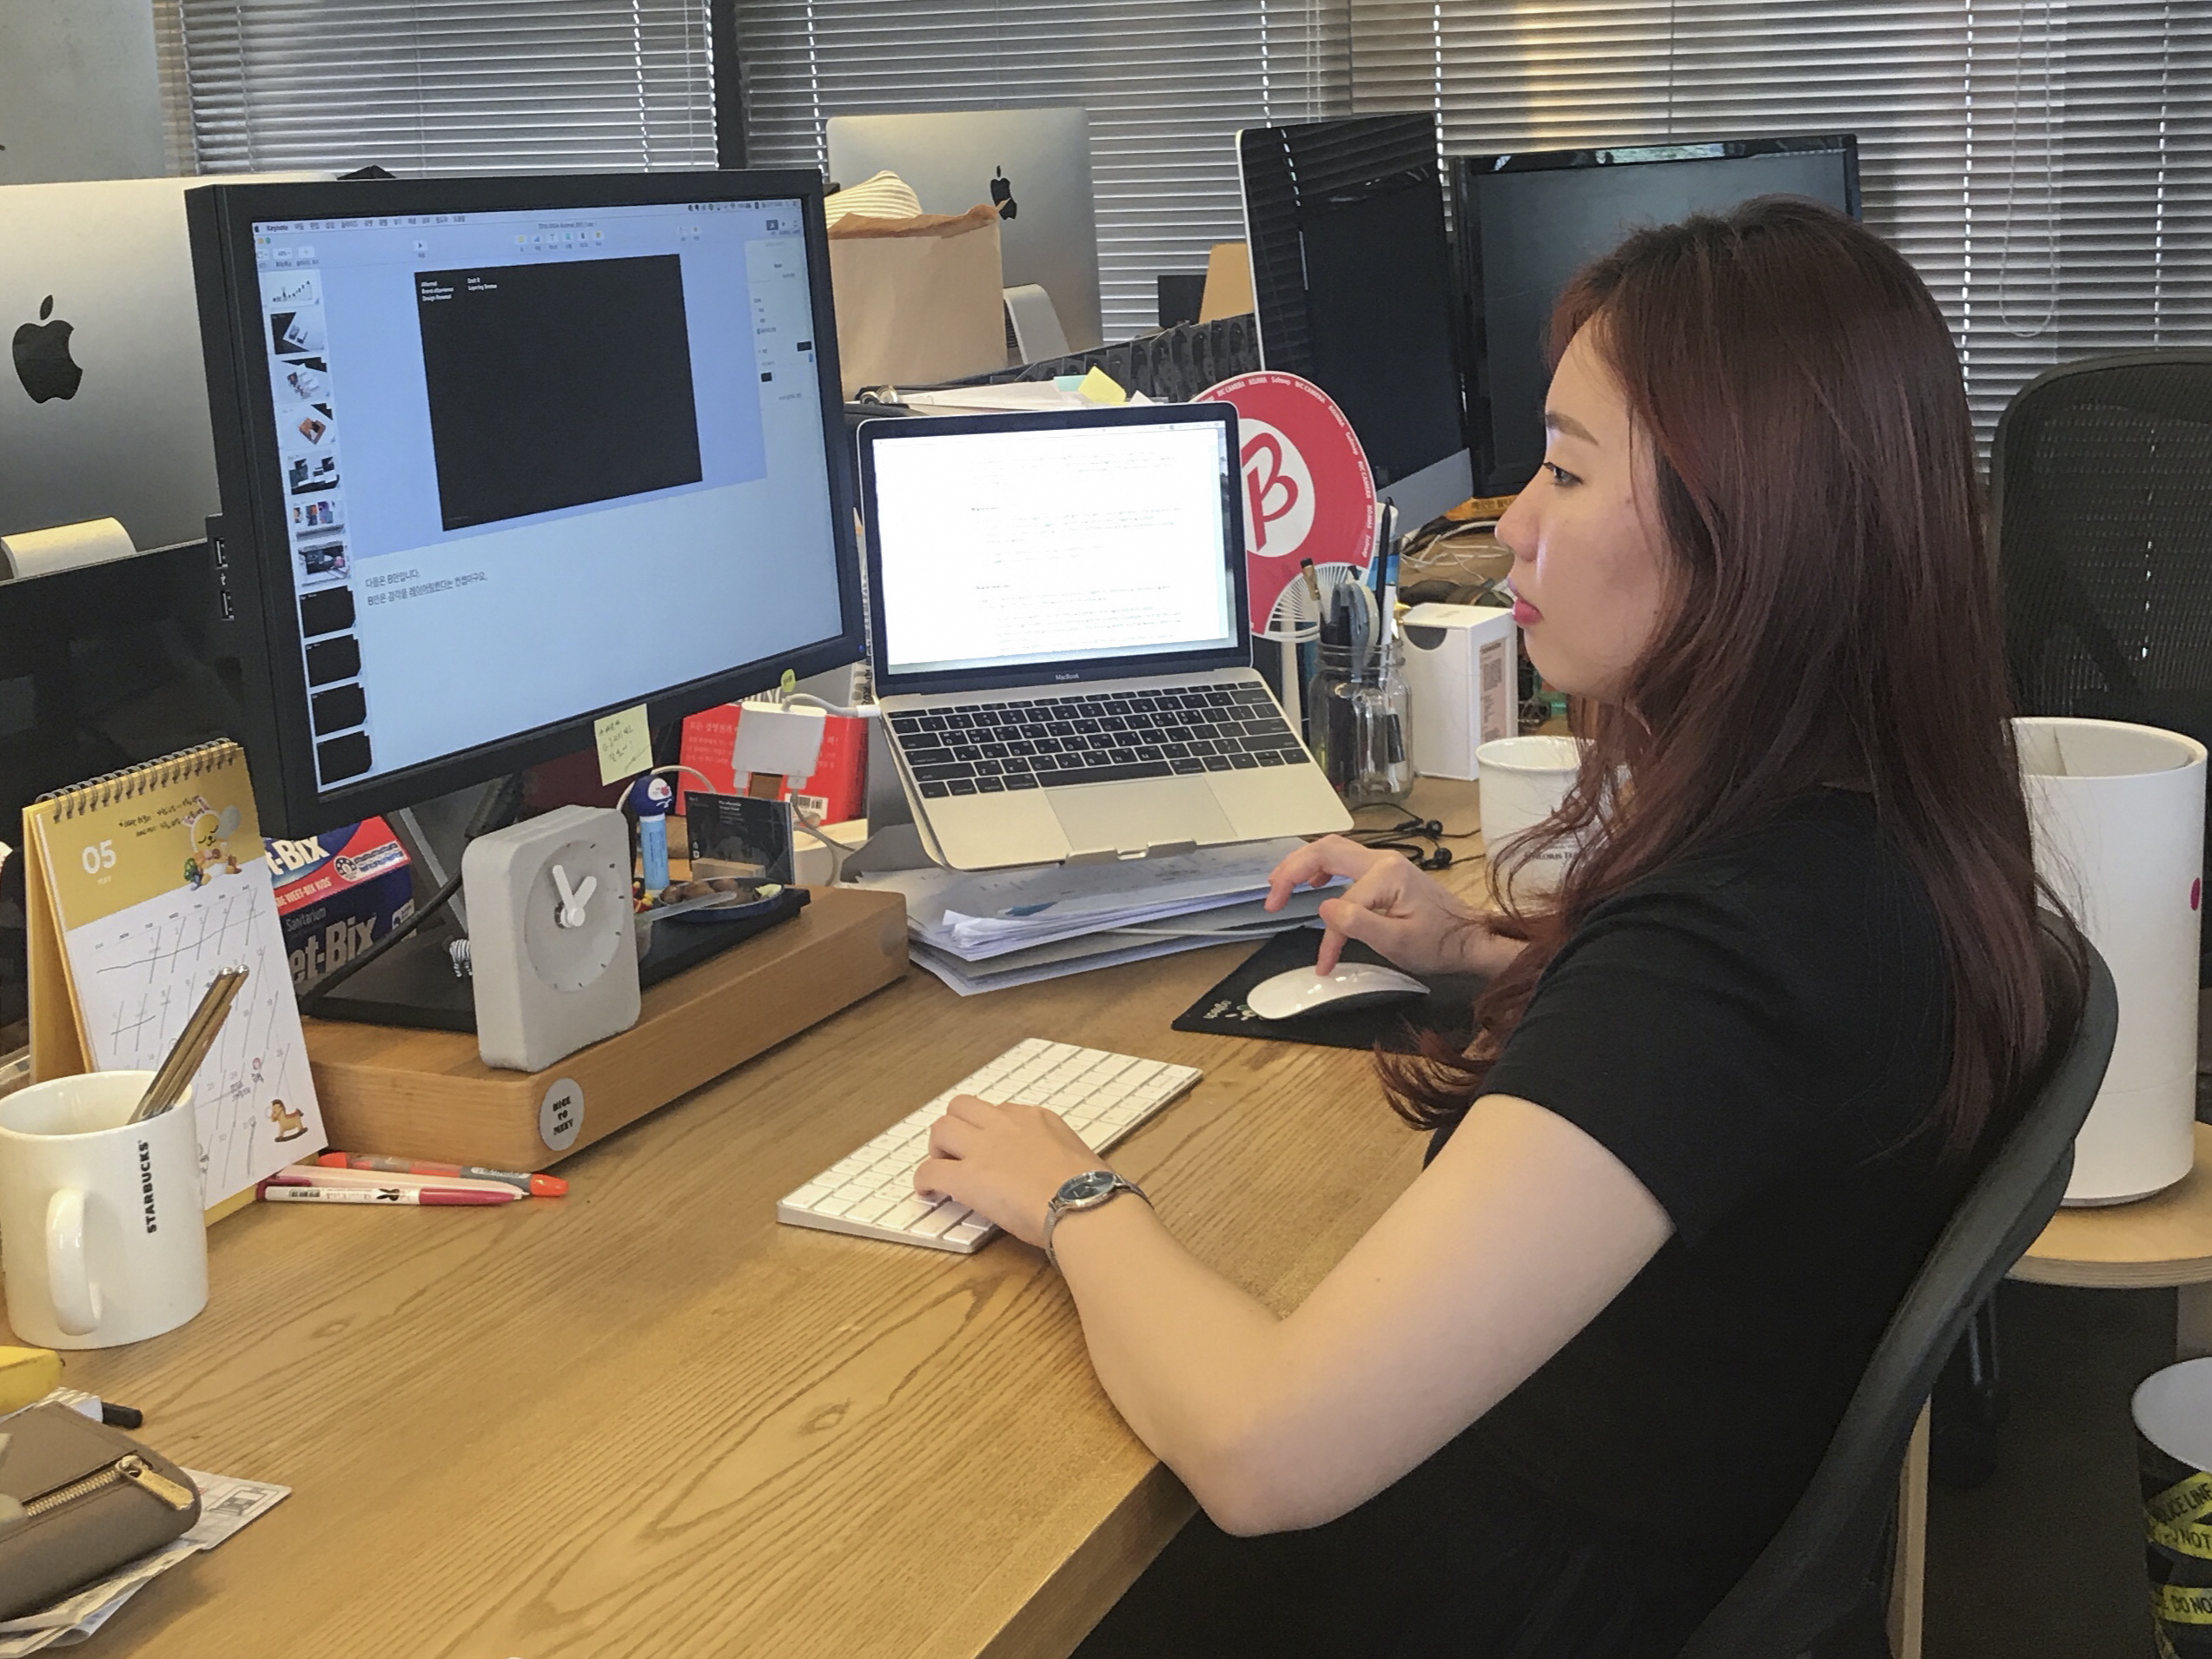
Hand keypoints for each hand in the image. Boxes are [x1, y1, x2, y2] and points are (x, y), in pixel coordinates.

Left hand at [914, 1095, 1102, 1247]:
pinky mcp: (966, 1178)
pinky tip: (928, 1193)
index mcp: (1035, 1118)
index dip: (989, 1130)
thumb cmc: (1091, 1187)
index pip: (999, 1111)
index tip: (992, 1149)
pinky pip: (930, 1171)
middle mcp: (1005, 1124)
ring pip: (941, 1128)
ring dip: (937, 1148)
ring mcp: (983, 1149)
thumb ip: (1057, 1154)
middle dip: (955, 1128)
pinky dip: (924, 1181)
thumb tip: (1058, 1171)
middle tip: (956, 1153)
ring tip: (941, 1169)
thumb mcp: (1076, 1155)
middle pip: (962, 1107)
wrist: (1082, 1203)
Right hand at [1264, 836, 1520, 977]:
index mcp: (1386, 874)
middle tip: (1272, 897)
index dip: (1328, 937)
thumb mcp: (1398, 942)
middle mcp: (1383, 859)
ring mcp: (1384, 862)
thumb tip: (1323, 908)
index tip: (1323, 964)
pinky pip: (1344, 860)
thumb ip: (1358, 924)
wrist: (1469, 937)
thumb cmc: (1439, 943)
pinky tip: (1314, 882)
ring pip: (1332, 851)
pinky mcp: (1385, 871)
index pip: (1341, 904)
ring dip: (1303, 865)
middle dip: (1292, 871)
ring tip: (1280, 885)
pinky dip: (1321, 868)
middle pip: (1324, 850)